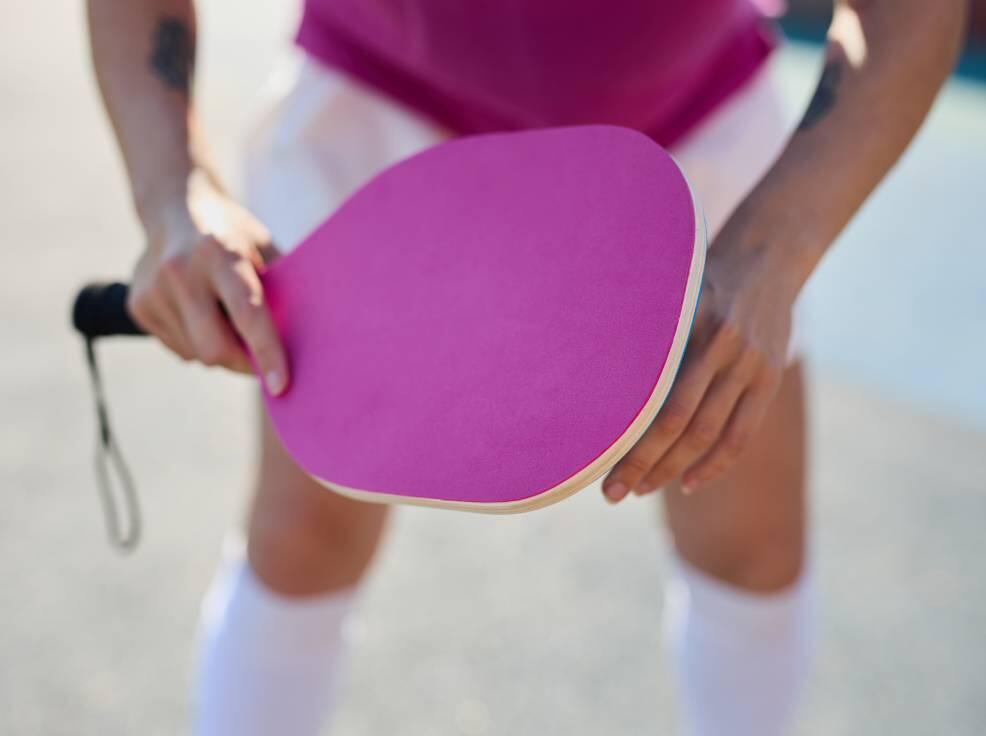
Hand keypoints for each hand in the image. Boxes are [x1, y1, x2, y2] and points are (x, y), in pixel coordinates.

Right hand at [128, 171, 287, 393]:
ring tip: (226, 318)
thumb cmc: (235, 235)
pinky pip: (180, 350)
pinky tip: (201, 315)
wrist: (175, 208)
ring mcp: (153, 289)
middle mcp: (180, 270)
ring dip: (221, 352)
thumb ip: (279, 289)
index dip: (266, 352)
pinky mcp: (138, 305)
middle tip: (262, 361)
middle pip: (215, 347)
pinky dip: (198, 345)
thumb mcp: (263, 248)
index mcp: (219, 252)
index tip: (280, 386)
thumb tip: (306, 342)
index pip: (247, 313)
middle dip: (244, 363)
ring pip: (197, 354)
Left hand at [602, 239, 799, 500]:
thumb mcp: (669, 291)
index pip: (650, 394)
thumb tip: (585, 369)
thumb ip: (640, 327)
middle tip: (610, 494)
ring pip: (709, 435)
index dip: (624, 432)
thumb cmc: (698, 278)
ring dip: (673, 469)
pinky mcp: (770, 379)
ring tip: (640, 491)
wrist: (767, 257)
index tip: (593, 459)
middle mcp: (720, 346)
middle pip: (676, 422)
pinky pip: (742, 435)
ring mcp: (750, 365)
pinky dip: (715, 464)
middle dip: (641, 463)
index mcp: (687, 323)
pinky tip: (688, 484)